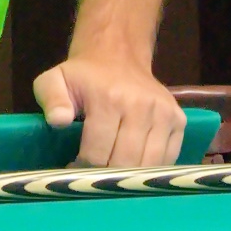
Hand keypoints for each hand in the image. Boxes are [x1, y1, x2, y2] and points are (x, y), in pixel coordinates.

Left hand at [32, 56, 186, 167]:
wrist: (118, 55)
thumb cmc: (83, 76)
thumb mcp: (55, 80)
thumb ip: (51, 99)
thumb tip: (58, 121)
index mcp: (108, 98)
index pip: (97, 152)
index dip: (83, 167)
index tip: (74, 169)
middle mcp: (140, 106)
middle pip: (125, 161)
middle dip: (106, 175)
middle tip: (94, 175)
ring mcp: (164, 113)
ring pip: (149, 164)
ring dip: (130, 176)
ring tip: (113, 171)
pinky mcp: (179, 120)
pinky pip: (168, 158)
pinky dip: (151, 169)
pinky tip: (134, 164)